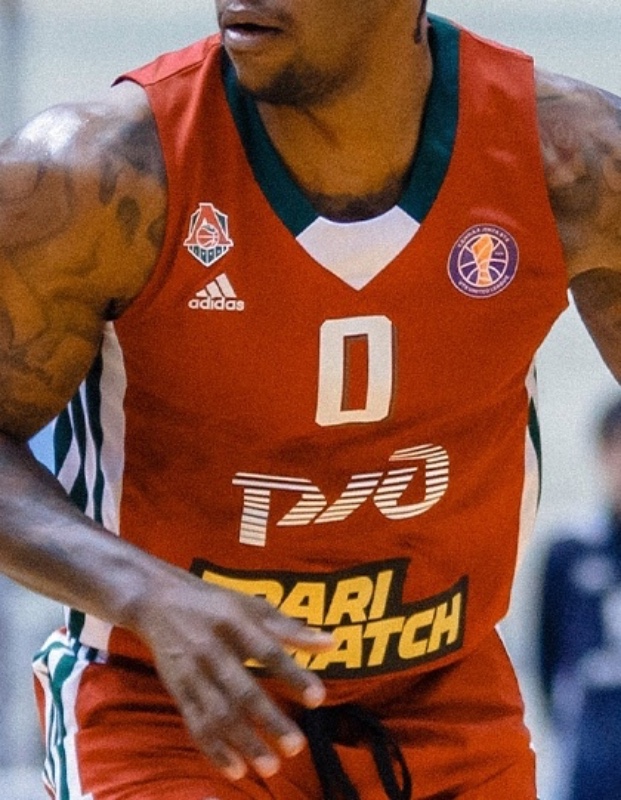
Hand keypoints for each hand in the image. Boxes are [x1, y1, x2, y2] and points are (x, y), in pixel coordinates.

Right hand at [135, 570, 334, 780]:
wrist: (157, 601)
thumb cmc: (216, 604)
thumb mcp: (252, 607)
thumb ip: (291, 629)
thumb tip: (333, 643)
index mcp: (234, 622)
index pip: (267, 651)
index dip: (292, 673)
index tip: (318, 697)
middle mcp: (211, 648)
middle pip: (241, 689)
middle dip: (268, 720)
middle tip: (295, 746)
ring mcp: (191, 671)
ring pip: (218, 713)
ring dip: (244, 742)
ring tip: (270, 767)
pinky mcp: (177, 689)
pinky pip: (195, 723)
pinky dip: (214, 749)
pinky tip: (235, 770)